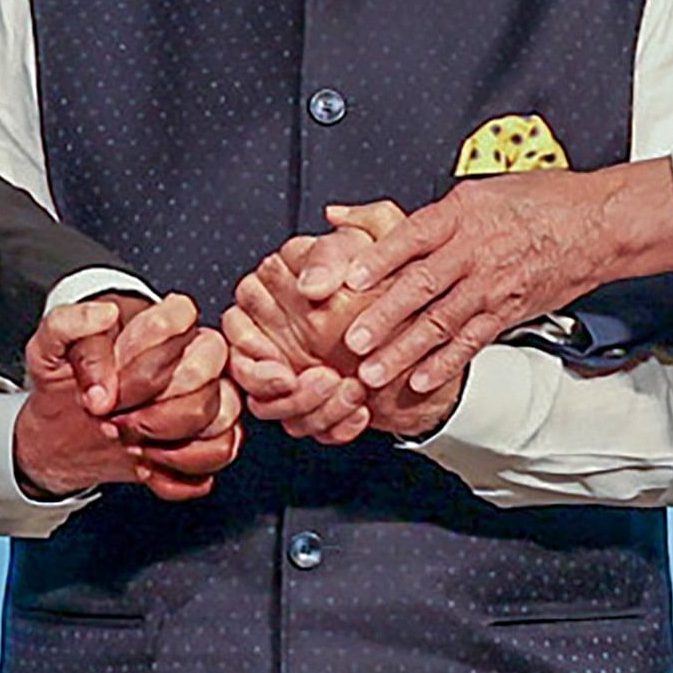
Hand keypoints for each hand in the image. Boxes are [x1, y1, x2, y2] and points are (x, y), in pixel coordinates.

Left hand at [15, 292, 242, 500]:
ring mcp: (205, 399)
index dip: (143, 358)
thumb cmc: (66, 380)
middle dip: (149, 408)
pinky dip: (178, 472)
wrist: (60, 430)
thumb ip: (66, 325)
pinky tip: (145, 465)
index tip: (108, 384)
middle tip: (109, 418)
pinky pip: (218, 456)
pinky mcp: (206, 439)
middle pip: (202, 379)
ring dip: (167, 443)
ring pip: (221, 420)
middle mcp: (191, 357)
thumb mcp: (49, 346)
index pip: (181, 317)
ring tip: (128, 442)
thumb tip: (101, 317)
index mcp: (159, 323)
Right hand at [228, 206, 459, 442]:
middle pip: (244, 371)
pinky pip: (307, 426)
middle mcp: (275, 330)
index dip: (252, 349)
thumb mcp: (376, 246)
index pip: (236, 323)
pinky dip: (333, 426)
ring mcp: (292, 369)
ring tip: (353, 392)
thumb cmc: (402, 280)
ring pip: (270, 406)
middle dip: (272, 388)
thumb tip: (308, 284)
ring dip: (309, 408)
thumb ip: (336, 254)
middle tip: (315, 382)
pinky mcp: (314, 401)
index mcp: (276, 290)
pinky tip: (360, 413)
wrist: (436, 329)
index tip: (282, 368)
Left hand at [292, 162, 672, 400]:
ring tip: (373, 372)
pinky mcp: (508, 312)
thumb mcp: (474, 190)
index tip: (349, 279)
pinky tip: (421, 381)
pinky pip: (472, 341)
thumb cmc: (536, 201)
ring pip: (441, 322)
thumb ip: (411, 212)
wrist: (597, 223)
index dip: (380, 260)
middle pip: (422, 287)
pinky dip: (446, 364)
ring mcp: (492, 286)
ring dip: (405, 351)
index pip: (413, 237)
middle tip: (351, 341)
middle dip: (384, 317)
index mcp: (461, 216)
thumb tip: (344, 215)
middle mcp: (475, 253)